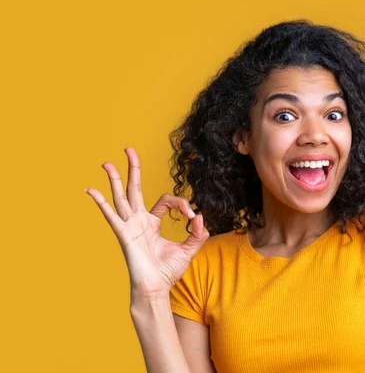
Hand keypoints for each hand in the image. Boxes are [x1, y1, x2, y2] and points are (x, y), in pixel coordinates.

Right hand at [85, 147, 209, 298]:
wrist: (156, 289)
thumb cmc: (168, 272)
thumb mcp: (189, 249)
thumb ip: (197, 233)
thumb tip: (200, 216)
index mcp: (152, 222)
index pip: (167, 200)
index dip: (181, 203)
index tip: (191, 216)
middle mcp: (139, 221)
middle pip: (135, 189)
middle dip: (133, 169)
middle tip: (129, 149)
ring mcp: (130, 226)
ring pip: (121, 198)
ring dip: (114, 180)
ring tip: (107, 163)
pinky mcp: (124, 235)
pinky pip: (111, 216)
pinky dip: (101, 203)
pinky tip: (90, 190)